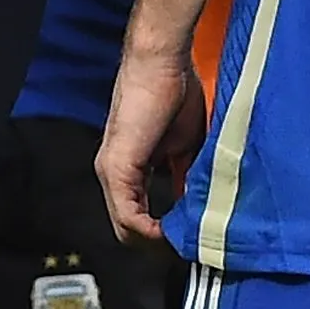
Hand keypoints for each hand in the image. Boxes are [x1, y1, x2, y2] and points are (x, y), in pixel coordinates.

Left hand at [96, 48, 206, 245]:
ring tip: (187, 241)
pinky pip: (129, 216)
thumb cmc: (174, 93)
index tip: (193, 239)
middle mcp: (113, 174)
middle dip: (163, 243)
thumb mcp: (186, 147)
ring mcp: (110, 172)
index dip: (166, 235)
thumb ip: (186, 178)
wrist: (162, 62)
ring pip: (126, 229)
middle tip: (192, 246)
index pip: (139, 220)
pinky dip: (152, 232)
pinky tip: (173, 232)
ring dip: (159, 242)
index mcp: (129, 170)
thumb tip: (199, 209)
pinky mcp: (116, 167)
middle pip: (130, 231)